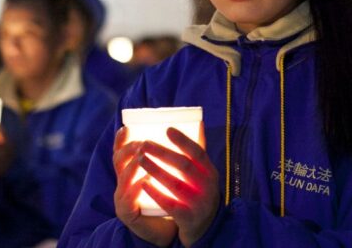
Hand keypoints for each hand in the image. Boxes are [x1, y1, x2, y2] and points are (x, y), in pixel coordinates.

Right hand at [113, 127, 176, 246]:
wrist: (166, 231)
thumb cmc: (170, 200)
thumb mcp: (168, 177)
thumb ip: (175, 157)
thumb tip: (196, 129)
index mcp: (131, 173)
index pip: (121, 152)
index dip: (121, 140)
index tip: (127, 127)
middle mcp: (122, 184)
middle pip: (118, 161)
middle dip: (130, 149)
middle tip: (143, 142)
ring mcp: (122, 199)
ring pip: (123, 179)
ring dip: (133, 166)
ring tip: (143, 156)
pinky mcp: (127, 214)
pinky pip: (129, 200)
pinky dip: (136, 188)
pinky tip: (144, 181)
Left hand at [138, 125, 219, 246]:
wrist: (205, 227)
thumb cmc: (200, 193)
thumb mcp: (204, 174)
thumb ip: (198, 154)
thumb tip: (196, 123)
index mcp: (210, 172)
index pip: (198, 153)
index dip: (183, 141)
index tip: (167, 129)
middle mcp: (207, 186)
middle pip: (184, 166)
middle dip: (163, 153)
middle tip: (144, 144)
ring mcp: (199, 203)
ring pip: (176, 184)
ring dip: (156, 170)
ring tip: (140, 159)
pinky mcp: (188, 218)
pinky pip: (170, 204)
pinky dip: (157, 193)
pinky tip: (143, 184)